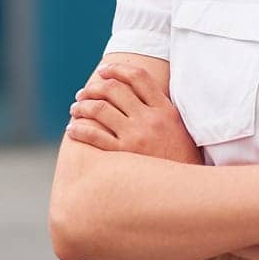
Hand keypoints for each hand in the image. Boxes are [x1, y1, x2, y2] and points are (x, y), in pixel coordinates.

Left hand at [66, 61, 203, 165]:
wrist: (186, 190)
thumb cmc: (181, 159)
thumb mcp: (179, 128)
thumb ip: (161, 109)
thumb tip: (137, 92)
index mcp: (165, 109)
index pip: (138, 76)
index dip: (118, 69)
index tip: (104, 71)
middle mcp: (150, 119)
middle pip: (114, 89)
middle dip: (94, 87)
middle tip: (83, 93)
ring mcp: (136, 137)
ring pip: (99, 109)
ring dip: (82, 106)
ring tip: (75, 109)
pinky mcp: (123, 156)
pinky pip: (93, 136)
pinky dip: (79, 129)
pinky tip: (73, 130)